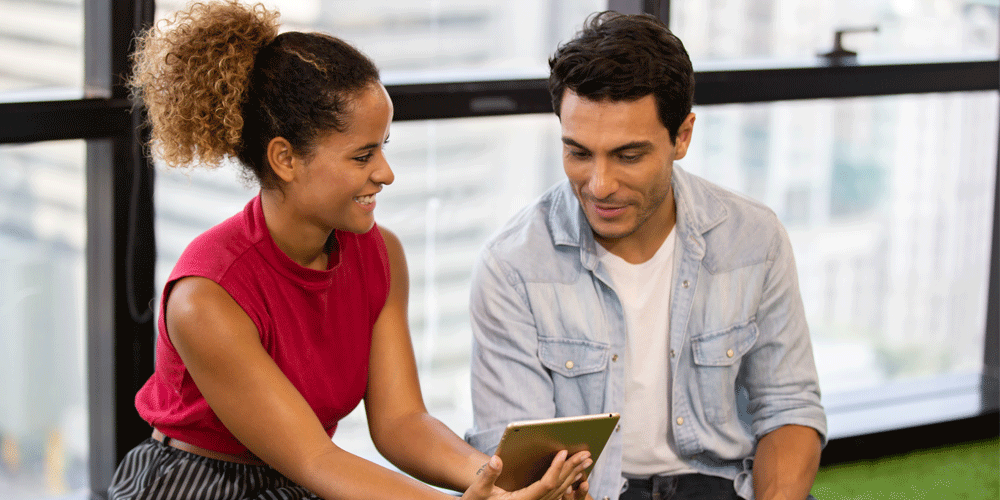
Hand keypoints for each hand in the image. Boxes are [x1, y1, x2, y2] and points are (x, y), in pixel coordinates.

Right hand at [461, 450, 592, 499]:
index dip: (556, 468)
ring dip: (574, 475)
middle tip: (586, 454)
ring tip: (585, 461)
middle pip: (558, 487)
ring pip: (560, 491)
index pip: (545, 485)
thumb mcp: (479, 490)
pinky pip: (556, 495)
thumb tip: (497, 460)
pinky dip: (568, 483)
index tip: (563, 452)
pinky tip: (575, 473)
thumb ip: (488, 475)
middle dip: (572, 469)